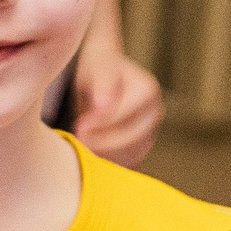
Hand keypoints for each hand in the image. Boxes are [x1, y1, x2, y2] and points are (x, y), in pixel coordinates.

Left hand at [70, 39, 161, 167]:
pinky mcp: (142, 144)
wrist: (104, 74)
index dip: (101, 124)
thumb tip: (103, 104)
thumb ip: (102, 84)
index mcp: (147, 90)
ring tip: (81, 149)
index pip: (124, 115)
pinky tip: (91, 157)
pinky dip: (112, 162)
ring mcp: (151, 129)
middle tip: (76, 141)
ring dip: (106, 155)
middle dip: (102, 142)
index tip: (78, 127)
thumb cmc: (98, 68)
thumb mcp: (98, 68)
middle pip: (131, 137)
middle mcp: (154, 112)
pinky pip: (130, 160)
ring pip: (132, 152)